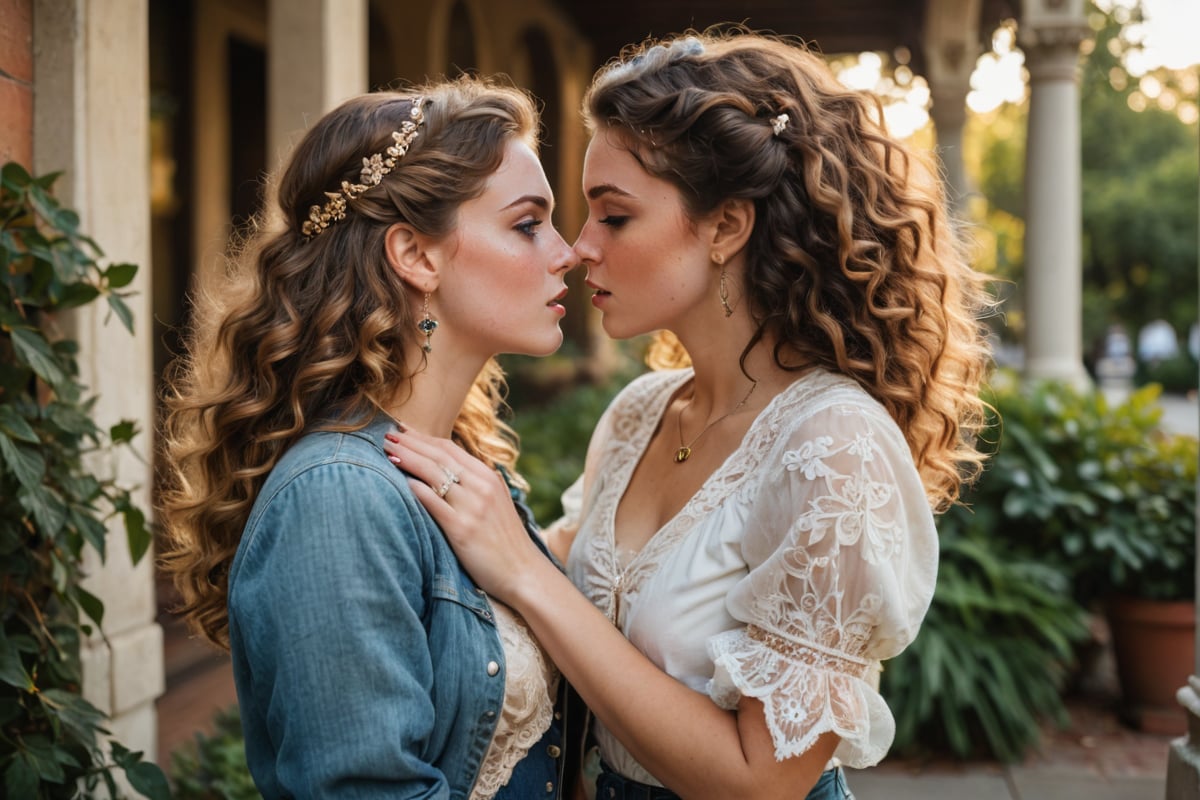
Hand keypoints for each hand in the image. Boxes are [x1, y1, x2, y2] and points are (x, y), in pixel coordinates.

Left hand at [383, 425, 546, 601]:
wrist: (523, 572)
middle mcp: (481, 486)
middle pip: (438, 456)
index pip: (449, 448)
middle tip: (385, 435)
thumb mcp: (497, 502)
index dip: (422, 438)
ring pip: (433, 473)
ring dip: (407, 459)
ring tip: (386, 451)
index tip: (401, 432)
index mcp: (488, 477)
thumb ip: (478, 484)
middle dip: (409, 443)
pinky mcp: (462, 529)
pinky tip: (399, 481)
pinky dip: (416, 489)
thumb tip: (453, 470)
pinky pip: (433, 502)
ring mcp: (472, 506)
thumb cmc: (505, 541)